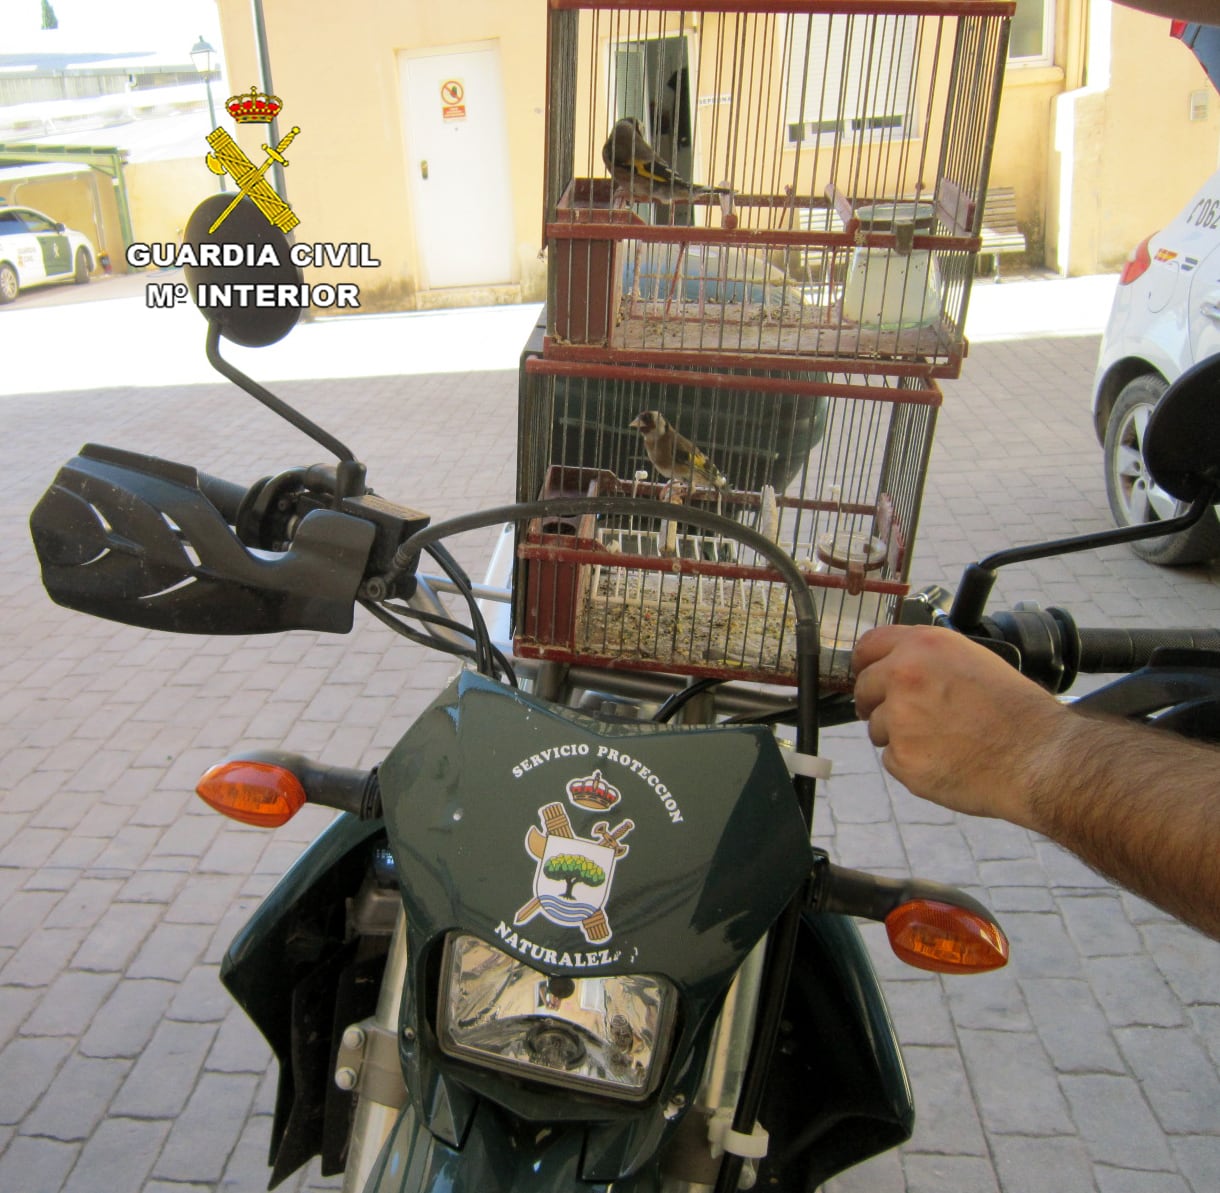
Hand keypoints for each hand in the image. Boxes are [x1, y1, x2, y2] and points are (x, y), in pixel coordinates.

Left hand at [852, 624, 1065, 825]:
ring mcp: (898, 718)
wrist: (1037, 757)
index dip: (866, 664)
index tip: (867, 675)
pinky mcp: (901, 757)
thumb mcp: (973, 661)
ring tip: (944, 740)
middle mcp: (903, 676)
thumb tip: (897, 665)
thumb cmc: (1015, 712)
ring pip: (877, 727)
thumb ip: (928, 659)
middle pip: (864, 689)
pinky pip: (892, 759)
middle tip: (907, 717)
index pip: (868, 646)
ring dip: (900, 736)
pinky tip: (945, 760)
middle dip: (878, 703)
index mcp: (922, 646)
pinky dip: (912, 764)